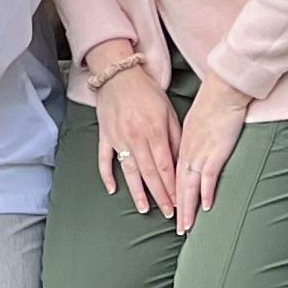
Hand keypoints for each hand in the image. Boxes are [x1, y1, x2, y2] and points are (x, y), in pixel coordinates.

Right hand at [90, 63, 180, 220]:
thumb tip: (182, 162)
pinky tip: (112, 189)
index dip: (172, 187)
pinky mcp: (104, 136)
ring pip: (128, 171)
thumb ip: (175, 138)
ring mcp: (117, 138)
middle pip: (149, 173)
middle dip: (160, 195)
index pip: (165, 166)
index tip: (180, 202)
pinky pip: (104, 159)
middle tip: (168, 213)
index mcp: (153, 132)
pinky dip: (107, 175)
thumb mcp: (168, 112)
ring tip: (145, 209)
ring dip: (137, 192)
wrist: (118, 74)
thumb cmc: (147, 92)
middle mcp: (134, 138)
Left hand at [168, 75, 251, 232]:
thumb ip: (193, 142)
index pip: (174, 176)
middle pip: (179, 186)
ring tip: (187, 226)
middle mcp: (187, 152)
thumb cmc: (212, 107)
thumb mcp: (196, 127)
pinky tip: (206, 206)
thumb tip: (195, 154)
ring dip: (188, 208)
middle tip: (178, 228)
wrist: (222, 93)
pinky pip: (209, 177)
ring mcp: (199, 153)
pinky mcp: (215, 152)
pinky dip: (206, 193)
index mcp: (181, 146)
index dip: (173, 195)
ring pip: (189, 186)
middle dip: (178, 209)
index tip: (173, 211)